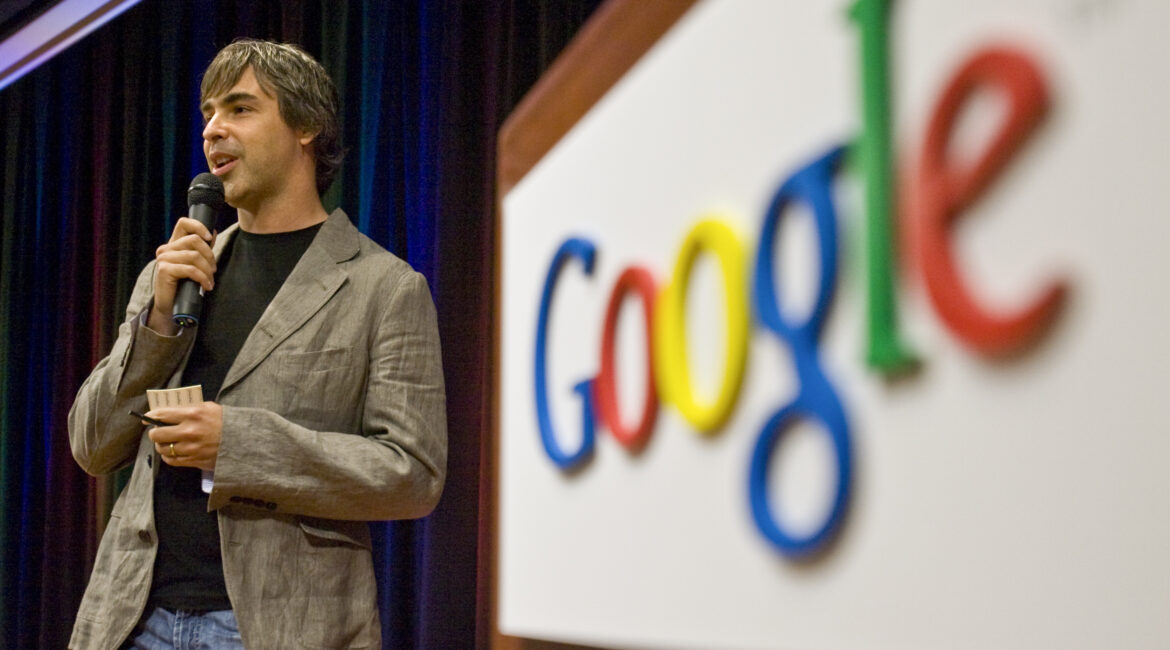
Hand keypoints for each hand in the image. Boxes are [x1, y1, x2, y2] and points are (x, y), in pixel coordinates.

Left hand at [145, 401, 222, 470]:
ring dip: (162, 445)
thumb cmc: (225, 422)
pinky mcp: (193, 460)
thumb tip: (168, 412)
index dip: (150, 417)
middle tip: (158, 432)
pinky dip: (168, 456)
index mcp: (193, 414)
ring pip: (163, 449)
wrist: (243, 441)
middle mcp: (189, 431)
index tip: (147, 418)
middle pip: (157, 434)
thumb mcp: (209, 408)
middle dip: (155, 433)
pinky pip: (171, 460)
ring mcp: (190, 448)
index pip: (161, 415)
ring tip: (167, 442)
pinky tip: (173, 451)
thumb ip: (189, 409)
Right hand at [148, 217, 216, 334]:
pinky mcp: (164, 270)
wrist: (171, 306)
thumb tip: (213, 233)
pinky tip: (206, 286)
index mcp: (174, 244)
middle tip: (213, 270)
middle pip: (194, 240)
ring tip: (210, 281)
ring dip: (207, 270)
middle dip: (210, 255)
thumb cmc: (184, 285)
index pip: (184, 223)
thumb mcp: (195, 264)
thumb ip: (202, 249)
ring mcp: (163, 258)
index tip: (210, 238)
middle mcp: (166, 248)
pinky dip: (202, 278)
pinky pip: (190, 269)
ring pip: (194, 255)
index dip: (199, 226)